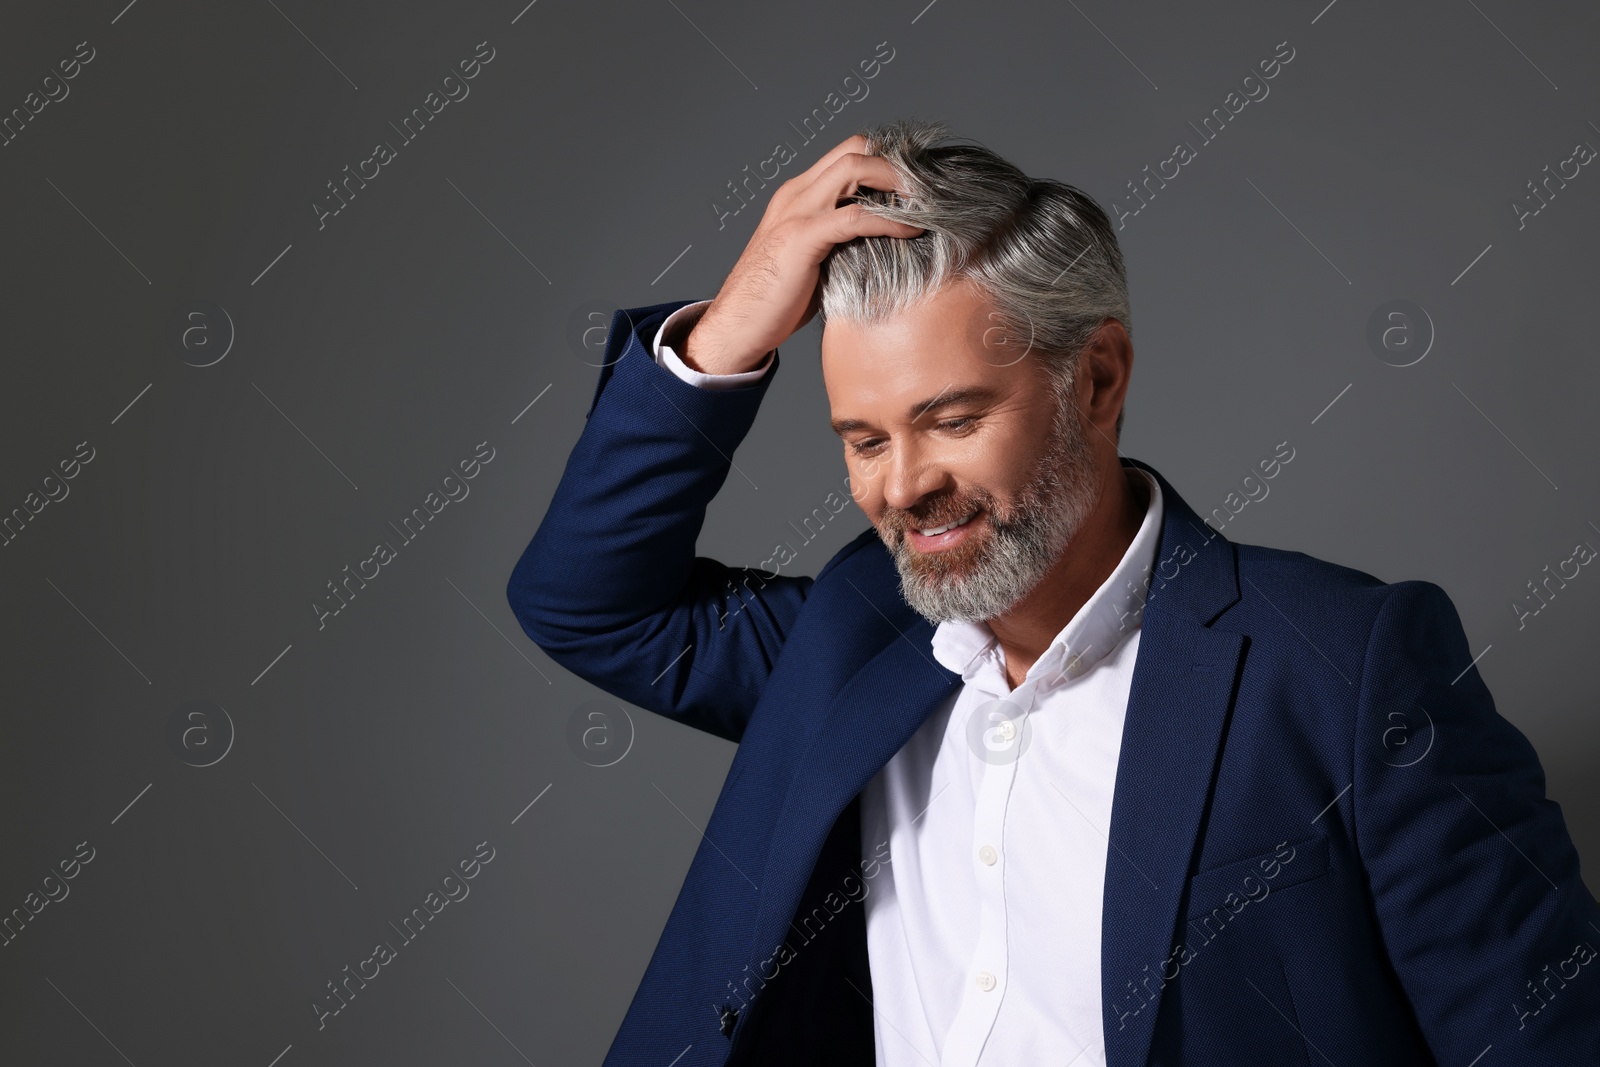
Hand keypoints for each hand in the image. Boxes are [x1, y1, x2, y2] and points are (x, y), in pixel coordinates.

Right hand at [682, 134, 924, 374]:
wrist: (737, 326)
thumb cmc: (776, 301)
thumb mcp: (814, 260)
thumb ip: (841, 242)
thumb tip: (884, 246)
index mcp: (799, 195)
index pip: (848, 154)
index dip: (886, 161)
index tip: (919, 183)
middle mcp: (797, 193)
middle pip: (854, 149)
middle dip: (897, 162)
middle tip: (929, 187)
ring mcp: (798, 212)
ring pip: (854, 168)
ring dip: (897, 180)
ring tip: (927, 201)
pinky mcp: (802, 238)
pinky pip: (855, 216)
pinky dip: (890, 219)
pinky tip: (912, 230)